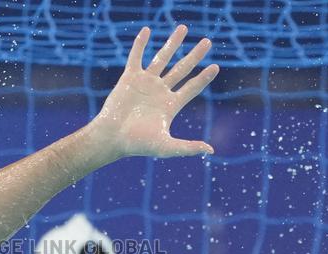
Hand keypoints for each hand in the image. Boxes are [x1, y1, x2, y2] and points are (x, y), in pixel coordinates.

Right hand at [88, 25, 218, 159]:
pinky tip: (147, 30)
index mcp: (170, 105)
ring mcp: (145, 83)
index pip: (191, 88)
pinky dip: (140, 44)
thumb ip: (188, 147)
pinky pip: (136, 57)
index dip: (203, 78)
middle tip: (207, 42)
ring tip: (183, 28)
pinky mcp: (129, 78)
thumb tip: (211, 151)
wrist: (112, 137)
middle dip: (195, 55)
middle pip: (182, 69)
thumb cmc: (137, 144)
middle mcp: (160, 92)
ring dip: (173, 43)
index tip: (216, 67)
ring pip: (162, 58)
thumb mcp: (166, 147)